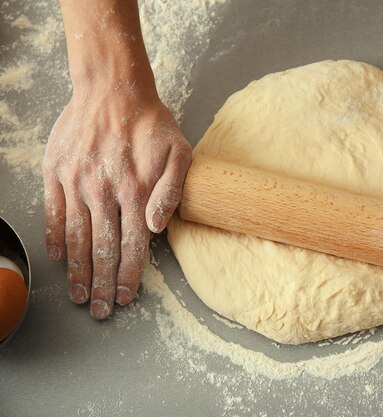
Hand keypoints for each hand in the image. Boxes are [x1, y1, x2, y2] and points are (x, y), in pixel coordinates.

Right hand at [43, 85, 190, 318]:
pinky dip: (56, 238)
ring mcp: (76, 184)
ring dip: (78, 271)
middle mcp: (104, 193)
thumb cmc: (152, 123)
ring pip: (77, 238)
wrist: (113, 90)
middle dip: (103, 285)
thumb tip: (158, 228)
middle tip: (101, 311)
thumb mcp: (181, 152)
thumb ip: (172, 191)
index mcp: (136, 192)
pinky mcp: (57, 173)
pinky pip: (54, 213)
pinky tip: (59, 258)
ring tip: (80, 295)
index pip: (133, 246)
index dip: (130, 276)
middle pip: (103, 250)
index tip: (126, 298)